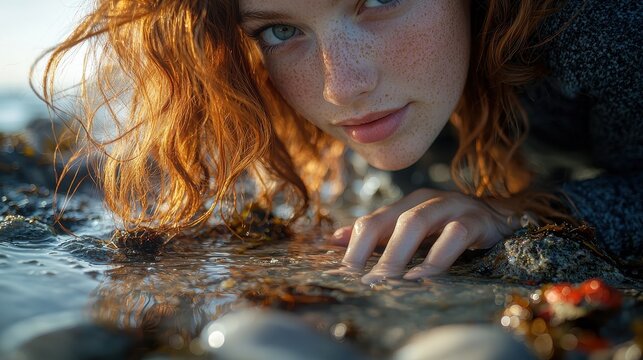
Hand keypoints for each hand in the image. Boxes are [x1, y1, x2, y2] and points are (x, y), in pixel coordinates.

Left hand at [328, 189, 518, 283]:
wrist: (504, 217)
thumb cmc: (451, 226)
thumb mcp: (413, 229)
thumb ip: (378, 235)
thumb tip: (333, 241)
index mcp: (408, 204)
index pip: (371, 221)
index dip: (352, 246)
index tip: (339, 273)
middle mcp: (426, 200)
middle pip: (390, 220)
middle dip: (369, 251)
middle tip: (358, 281)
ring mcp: (452, 207)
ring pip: (417, 223)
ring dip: (397, 254)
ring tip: (384, 280)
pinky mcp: (476, 221)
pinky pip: (453, 236)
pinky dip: (435, 257)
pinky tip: (421, 277)